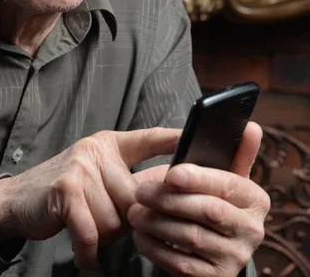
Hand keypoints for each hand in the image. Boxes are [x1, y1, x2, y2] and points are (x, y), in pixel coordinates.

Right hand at [0, 127, 178, 267]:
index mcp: (110, 144)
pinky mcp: (65, 189)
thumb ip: (126, 183)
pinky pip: (92, 231)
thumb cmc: (65, 193)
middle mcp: (97, 150)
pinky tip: (86, 257)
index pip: (148, 138)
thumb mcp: (97, 178)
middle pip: (136, 196)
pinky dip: (89, 251)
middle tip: (112, 228)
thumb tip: (162, 200)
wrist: (18, 200)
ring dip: (103, 236)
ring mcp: (81, 166)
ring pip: (115, 218)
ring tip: (87, 229)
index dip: (173, 138)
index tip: (195, 137)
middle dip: (127, 221)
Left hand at [128, 122, 270, 276]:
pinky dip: (155, 248)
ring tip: (134, 212)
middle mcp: (252, 231)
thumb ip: (234, 152)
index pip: (228, 185)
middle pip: (207, 211)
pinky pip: (180, 263)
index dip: (198, 178)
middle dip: (169, 199)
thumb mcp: (224, 177)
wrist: (210, 252)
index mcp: (256, 200)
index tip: (171, 173)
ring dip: (156, 223)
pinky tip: (140, 235)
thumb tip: (251, 126)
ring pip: (190, 236)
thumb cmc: (211, 201)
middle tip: (140, 192)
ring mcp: (235, 258)